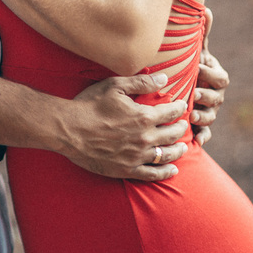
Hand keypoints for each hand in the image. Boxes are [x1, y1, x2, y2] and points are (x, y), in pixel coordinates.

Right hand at [63, 74, 189, 180]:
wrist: (68, 130)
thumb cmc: (89, 105)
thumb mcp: (114, 86)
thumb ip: (141, 82)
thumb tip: (164, 78)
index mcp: (143, 116)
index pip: (170, 112)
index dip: (178, 108)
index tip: (182, 105)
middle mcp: (144, 138)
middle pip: (172, 134)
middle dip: (181, 128)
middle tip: (184, 125)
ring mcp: (136, 156)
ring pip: (166, 155)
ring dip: (178, 150)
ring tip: (183, 147)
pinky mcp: (126, 169)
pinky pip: (152, 173)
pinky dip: (165, 172)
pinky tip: (172, 170)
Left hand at [191, 31, 228, 144]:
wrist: (180, 84)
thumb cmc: (188, 64)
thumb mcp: (194, 50)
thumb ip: (201, 33)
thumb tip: (205, 8)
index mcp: (215, 77)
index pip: (220, 78)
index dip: (211, 74)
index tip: (198, 68)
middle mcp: (215, 95)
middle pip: (217, 99)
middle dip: (206, 97)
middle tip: (193, 93)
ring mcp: (209, 110)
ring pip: (211, 116)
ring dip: (203, 117)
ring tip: (191, 115)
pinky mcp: (200, 124)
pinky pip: (205, 133)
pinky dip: (203, 136)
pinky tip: (196, 140)